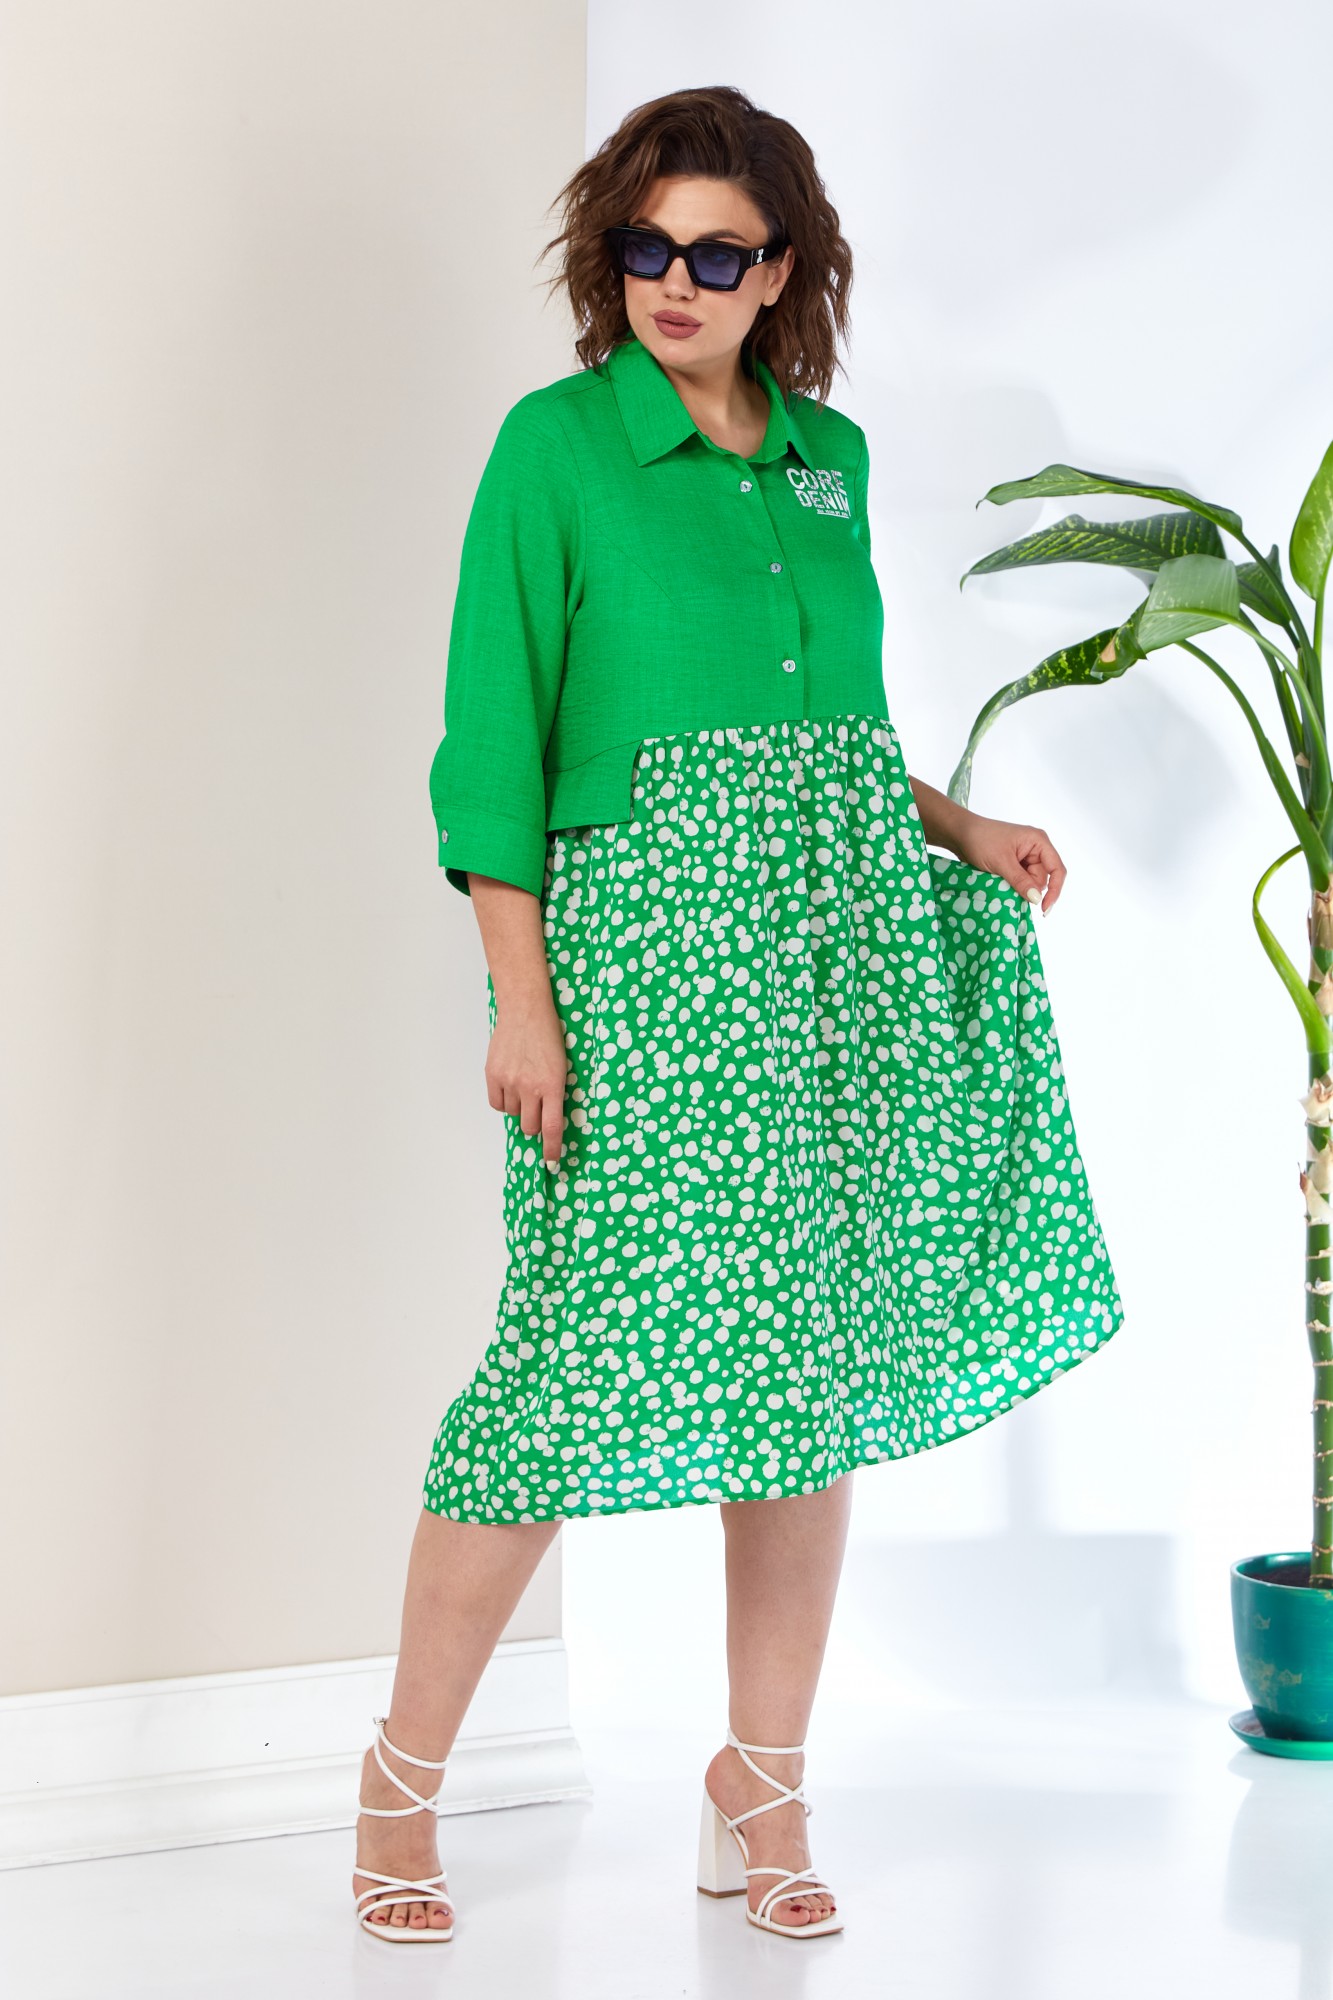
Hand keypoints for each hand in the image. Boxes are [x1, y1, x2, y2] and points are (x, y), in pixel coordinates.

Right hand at [485, 994, 568, 1168]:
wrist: (525, 1010)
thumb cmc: (548, 1035)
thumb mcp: (561, 1065)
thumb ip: (554, 1091)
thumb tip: (548, 1118)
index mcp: (552, 1084)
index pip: (551, 1127)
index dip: (551, 1148)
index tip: (551, 1161)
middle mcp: (530, 1087)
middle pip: (530, 1126)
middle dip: (535, 1124)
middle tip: (537, 1109)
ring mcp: (509, 1082)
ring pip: (513, 1115)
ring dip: (520, 1109)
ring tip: (524, 1086)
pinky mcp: (493, 1075)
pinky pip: (496, 1104)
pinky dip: (503, 1102)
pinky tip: (510, 1087)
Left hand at [953, 811, 1065, 914]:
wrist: (960, 833)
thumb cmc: (981, 839)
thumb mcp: (1001, 862)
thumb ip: (1020, 881)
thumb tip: (1037, 899)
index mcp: (1039, 841)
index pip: (1057, 869)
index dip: (1055, 890)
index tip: (1044, 908)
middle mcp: (1036, 849)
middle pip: (1042, 879)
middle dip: (1028, 888)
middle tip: (1006, 886)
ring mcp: (1025, 858)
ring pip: (1030, 883)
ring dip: (1017, 888)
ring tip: (999, 881)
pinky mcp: (1015, 865)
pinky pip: (1020, 882)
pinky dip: (1011, 887)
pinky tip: (999, 882)